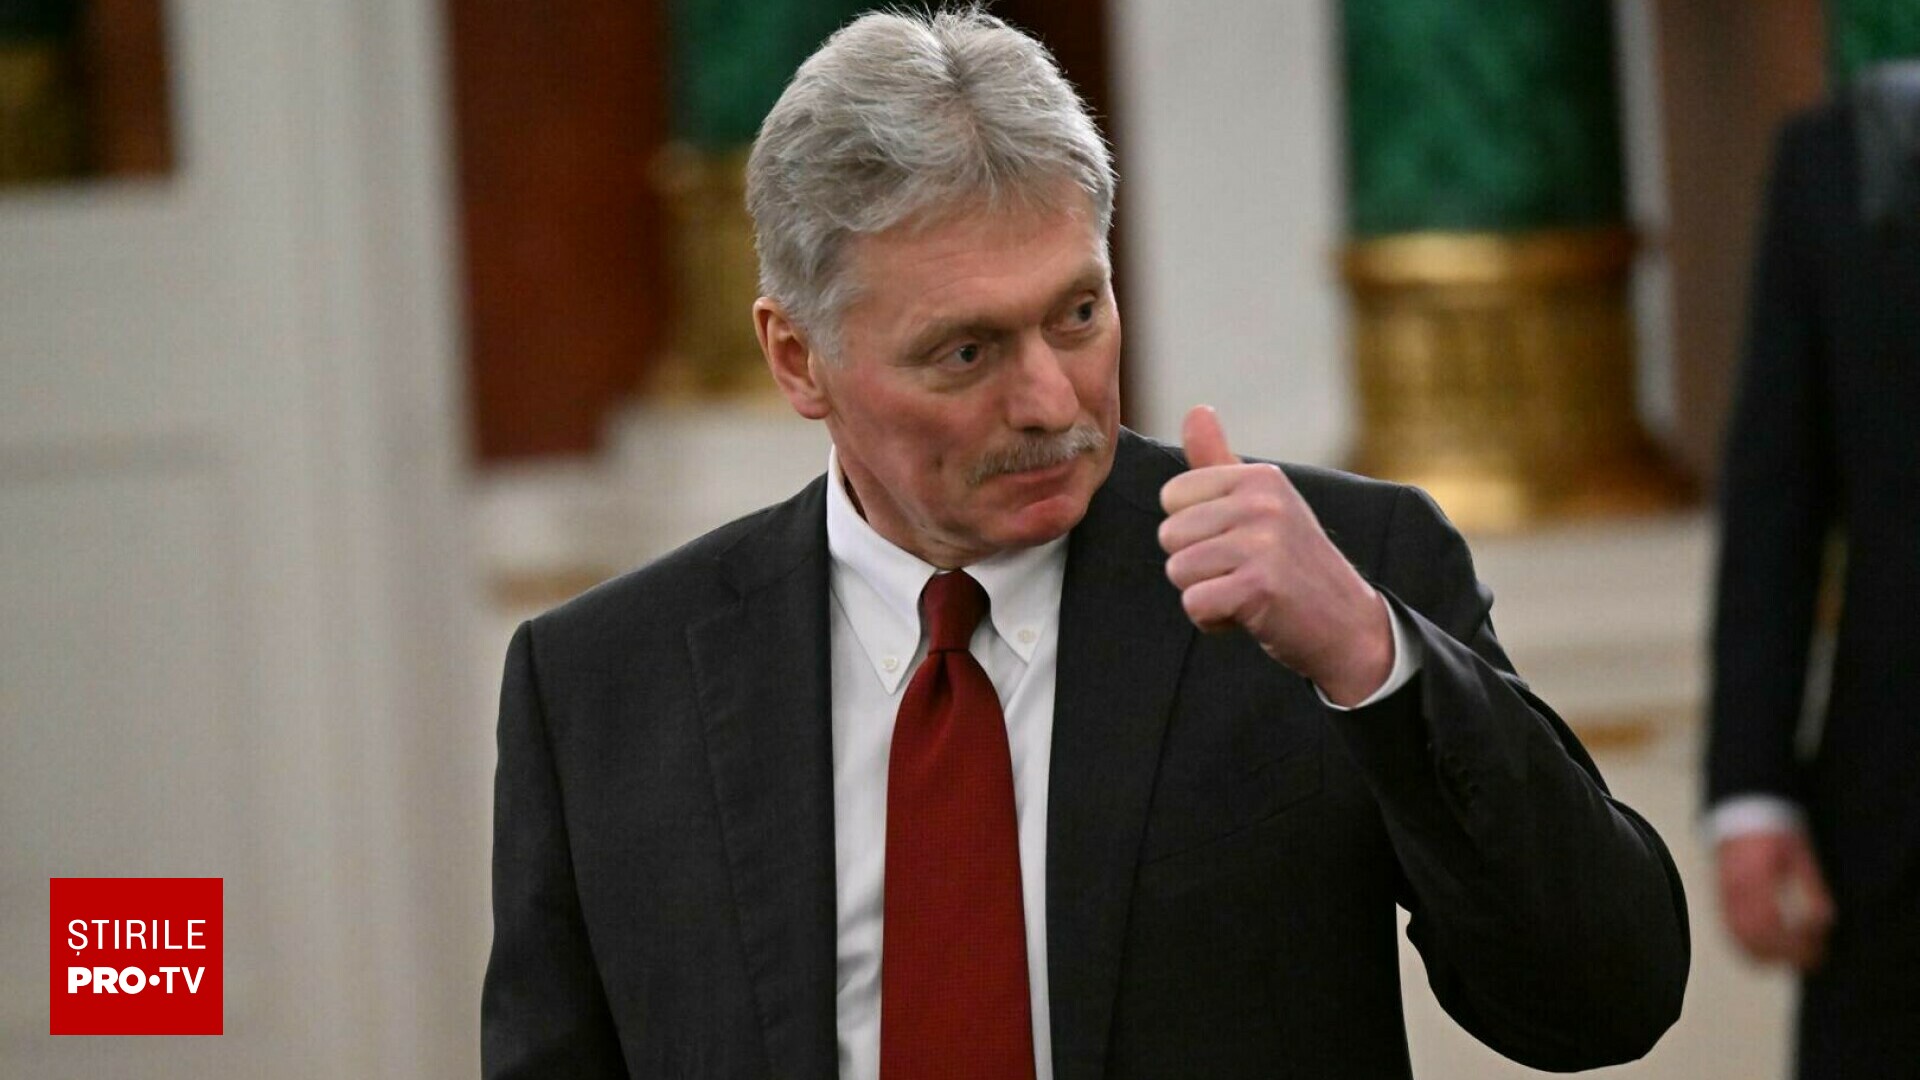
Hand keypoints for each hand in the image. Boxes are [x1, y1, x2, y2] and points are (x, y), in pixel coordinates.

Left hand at [1157, 405, 1393, 704]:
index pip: (1172, 496)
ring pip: (1178, 570)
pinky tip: (1248, 614)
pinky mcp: (1259, 587)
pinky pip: (1195, 604)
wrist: (1348, 625)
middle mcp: (1262, 503)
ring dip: (1205, 592)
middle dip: (1196, 564)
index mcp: (1259, 477)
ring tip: (1247, 590)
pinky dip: (1214, 620)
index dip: (1193, 530)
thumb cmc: (1294, 564)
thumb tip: (1196, 410)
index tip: (1236, 543)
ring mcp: (1262, 544)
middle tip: (1244, 571)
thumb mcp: (1262, 503)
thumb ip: (1219, 460)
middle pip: (1169, 535)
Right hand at [1717, 829, 1833, 970]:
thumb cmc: (1777, 834)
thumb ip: (1812, 889)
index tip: (1820, 945)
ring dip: (1767, 955)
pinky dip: (1751, 948)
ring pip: (1739, 939)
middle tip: (1814, 957)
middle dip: (1784, 953)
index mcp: (1755, 877)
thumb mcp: (1801, 856)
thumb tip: (1824, 923)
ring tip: (1796, 957)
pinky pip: (1732, 932)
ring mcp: (1724, 896)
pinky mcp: (1722, 900)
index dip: (1795, 941)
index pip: (1772, 922)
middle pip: (1753, 937)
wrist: (1744, 814)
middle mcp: (1735, 890)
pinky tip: (1772, 951)